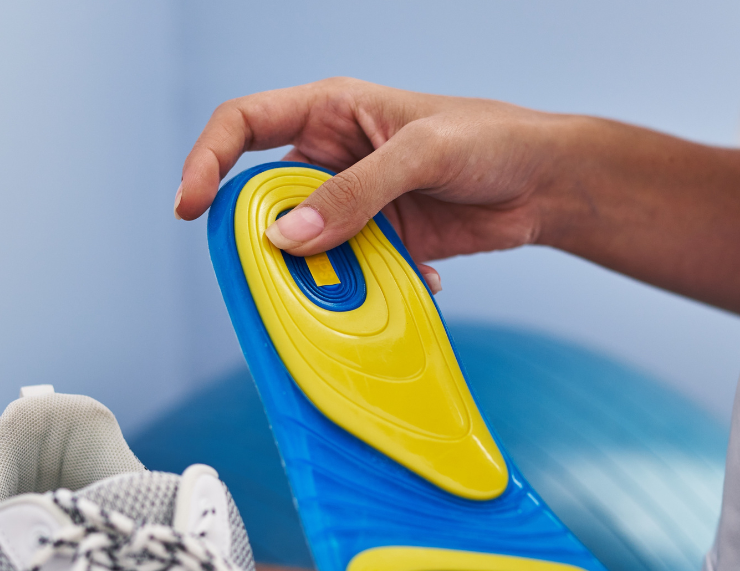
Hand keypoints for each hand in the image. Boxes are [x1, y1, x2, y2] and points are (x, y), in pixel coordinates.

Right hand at [174, 77, 739, 316]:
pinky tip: (412, 282)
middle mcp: (331, 157)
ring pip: (304, 245)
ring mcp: (353, 204)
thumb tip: (290, 237)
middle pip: (264, 198)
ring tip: (346, 289)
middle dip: (264, 237)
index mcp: (329, 110)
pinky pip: (346, 274)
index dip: (207, 160)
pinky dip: (363, 289)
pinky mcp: (379, 242)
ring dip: (317, 273)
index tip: (190, 205)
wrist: (549, 183)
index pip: (243, 124)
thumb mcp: (420, 155)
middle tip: (272, 273)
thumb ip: (356, 195)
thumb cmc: (492, 141)